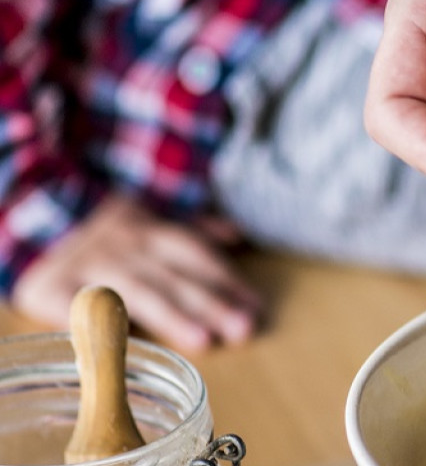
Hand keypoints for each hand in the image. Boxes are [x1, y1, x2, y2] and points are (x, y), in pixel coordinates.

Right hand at [12, 195, 260, 351]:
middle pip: (174, 276)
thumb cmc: (108, 232)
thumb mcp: (149, 218)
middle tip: (243, 328)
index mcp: (151, 230)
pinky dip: (105, 323)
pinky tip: (133, 343)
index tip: (255, 306)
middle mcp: (125, 247)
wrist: (35, 217)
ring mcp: (91, 267)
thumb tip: (237, 237)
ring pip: (138, 293)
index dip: (226, 279)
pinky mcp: (55, 289)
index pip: (196, 254)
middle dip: (211, 303)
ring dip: (173, 316)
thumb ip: (195, 229)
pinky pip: (84, 308)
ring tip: (205, 340)